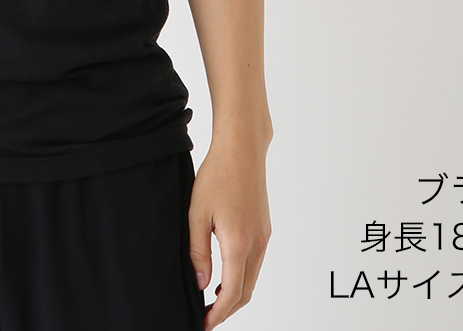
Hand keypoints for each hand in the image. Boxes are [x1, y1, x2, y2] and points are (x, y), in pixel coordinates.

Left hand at [188, 136, 270, 327]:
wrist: (242, 149)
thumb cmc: (217, 175)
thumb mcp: (197, 213)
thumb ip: (198, 251)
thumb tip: (202, 284)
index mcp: (238, 243)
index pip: (232, 293)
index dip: (218, 314)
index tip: (203, 323)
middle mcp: (257, 244)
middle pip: (246, 292)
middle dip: (227, 310)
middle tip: (206, 317)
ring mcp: (264, 237)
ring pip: (252, 278)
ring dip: (235, 294)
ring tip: (212, 300)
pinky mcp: (265, 229)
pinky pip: (256, 263)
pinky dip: (242, 277)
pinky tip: (225, 274)